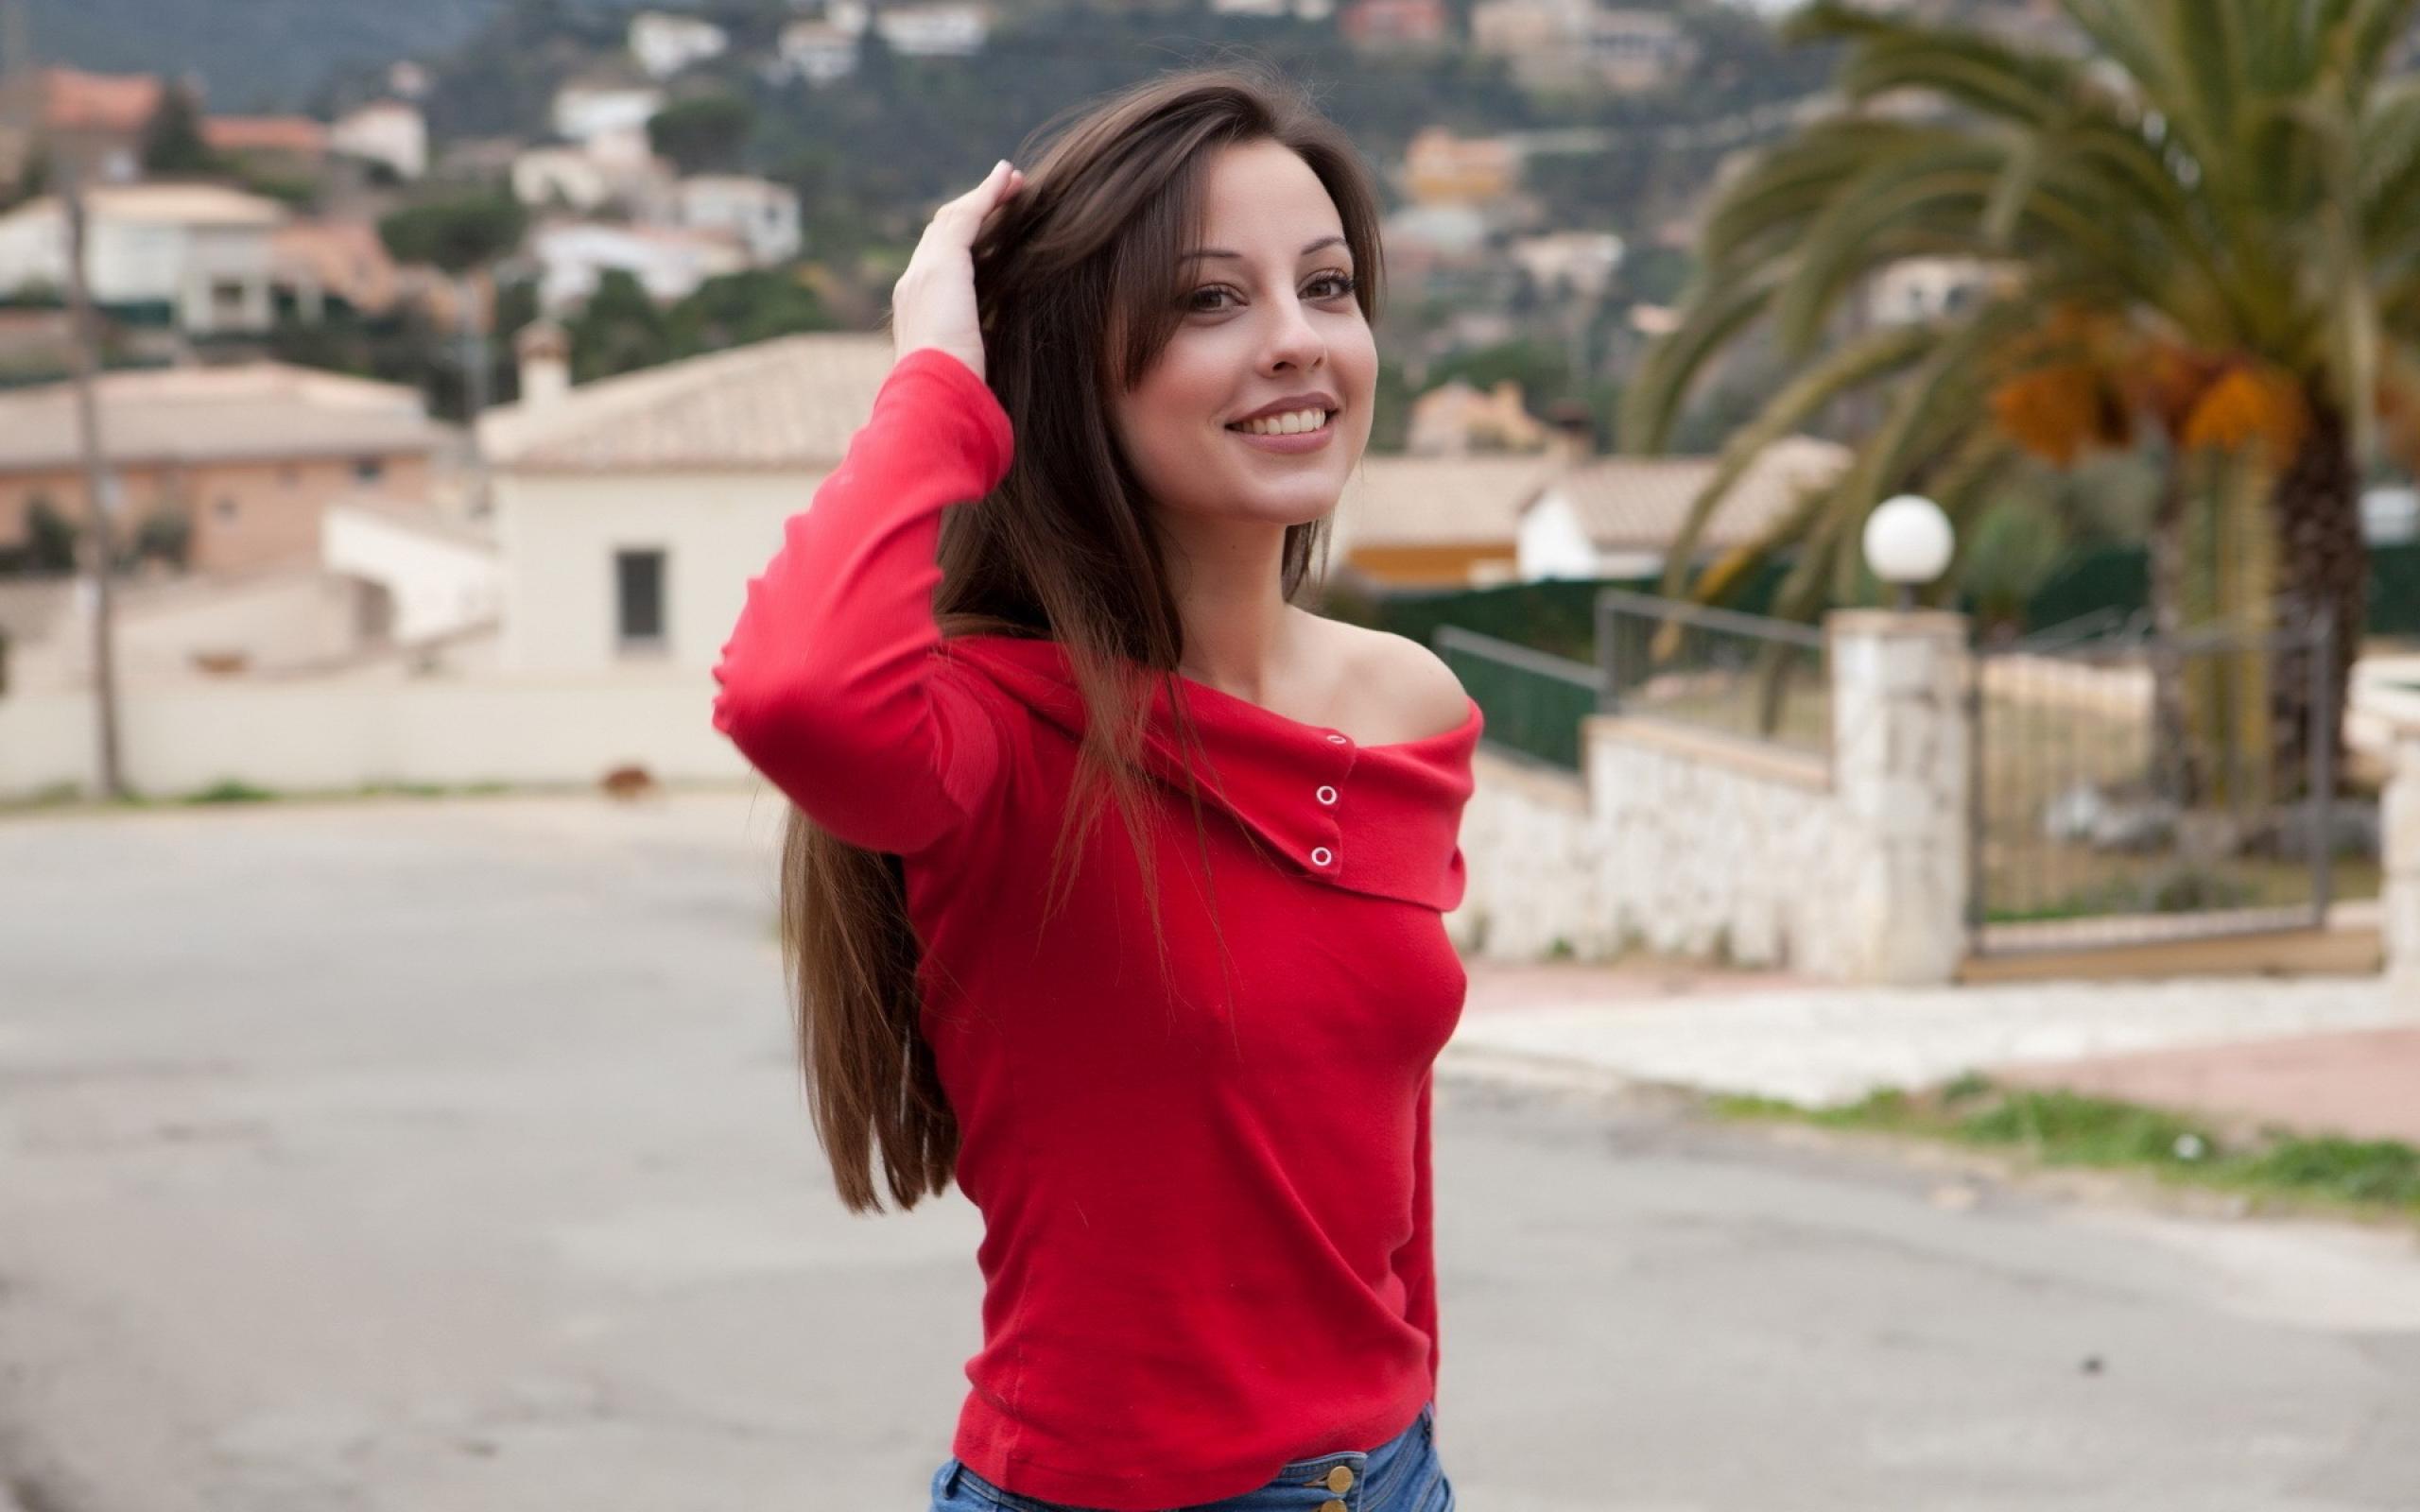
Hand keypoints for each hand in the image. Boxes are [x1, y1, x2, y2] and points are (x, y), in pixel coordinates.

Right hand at [891, 159, 1025, 382]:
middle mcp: (911, 286)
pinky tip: (1009, 180)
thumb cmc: (951, 399)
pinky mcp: (943, 263)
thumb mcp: (964, 379)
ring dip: (984, 197)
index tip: (992, 235)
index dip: (965, 246)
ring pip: (954, 220)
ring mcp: (923, 272)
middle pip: (941, 236)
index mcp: (915, 314)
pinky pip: (968, 216)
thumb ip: (972, 365)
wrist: (932, 396)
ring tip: (1013, 181)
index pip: (937, 267)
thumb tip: (988, 383)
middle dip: (974, 213)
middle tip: (1007, 194)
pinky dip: (988, 195)